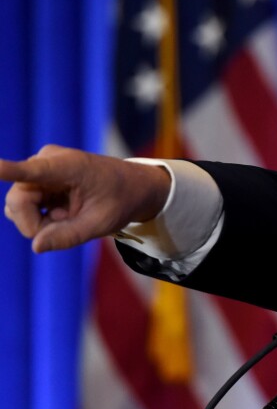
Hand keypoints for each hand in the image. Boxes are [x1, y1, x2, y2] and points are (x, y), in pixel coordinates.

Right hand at [1, 145, 170, 252]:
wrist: (133, 185)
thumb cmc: (121, 200)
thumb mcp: (102, 223)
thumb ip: (69, 236)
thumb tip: (36, 246)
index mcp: (69, 166)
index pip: (34, 170)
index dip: (10, 170)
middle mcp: (46, 161)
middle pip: (17, 202)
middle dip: (34, 224)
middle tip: (66, 226)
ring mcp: (38, 168)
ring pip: (16, 206)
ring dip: (38, 222)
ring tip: (69, 217)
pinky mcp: (35, 179)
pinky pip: (22, 206)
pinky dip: (40, 218)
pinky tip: (62, 212)